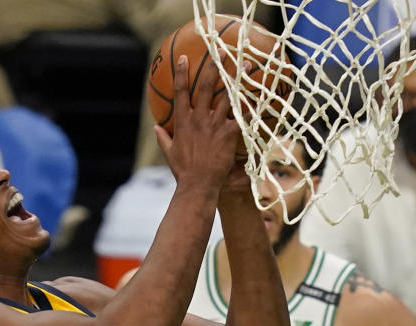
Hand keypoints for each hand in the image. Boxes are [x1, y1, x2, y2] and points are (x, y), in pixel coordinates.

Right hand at [156, 53, 241, 191]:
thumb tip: (156, 127)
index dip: (181, 73)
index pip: (180, 92)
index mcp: (183, 121)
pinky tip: (259, 94)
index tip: (183, 58)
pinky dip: (249, 105)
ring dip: (237, 79)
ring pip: (227, 96)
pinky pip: (241, 116)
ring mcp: (214, 125)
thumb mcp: (169, 152)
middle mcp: (199, 119)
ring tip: (246, 65)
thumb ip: (163, 137)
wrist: (199, 185)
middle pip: (205, 87)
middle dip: (213, 67)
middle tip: (219, 51)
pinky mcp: (229, 134)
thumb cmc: (183, 171)